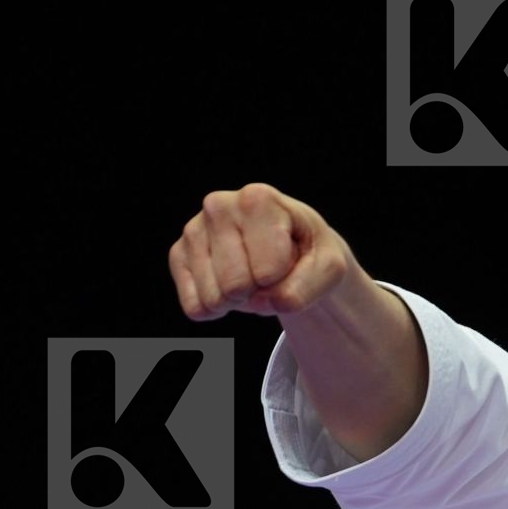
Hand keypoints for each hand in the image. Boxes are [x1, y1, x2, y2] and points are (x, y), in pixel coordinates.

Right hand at [169, 183, 352, 319]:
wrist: (290, 250)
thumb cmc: (310, 254)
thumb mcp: (328, 269)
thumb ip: (305, 289)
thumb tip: (262, 302)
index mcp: (258, 199)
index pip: (268, 271)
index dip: (284, 278)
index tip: (290, 258)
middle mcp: (219, 205)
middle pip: (235, 286)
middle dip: (258, 292)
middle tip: (269, 273)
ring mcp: (194, 229)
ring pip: (212, 298)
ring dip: (238, 302)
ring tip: (251, 276)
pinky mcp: (178, 254)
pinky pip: (195, 306)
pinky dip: (217, 309)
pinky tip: (229, 285)